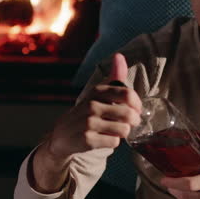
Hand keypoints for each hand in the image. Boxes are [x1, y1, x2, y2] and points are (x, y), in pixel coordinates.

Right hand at [31, 53, 140, 192]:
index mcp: (97, 91)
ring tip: (115, 130)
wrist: (62, 135)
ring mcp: (89, 123)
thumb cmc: (87, 112)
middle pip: (129, 114)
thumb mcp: (98, 93)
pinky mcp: (87, 140)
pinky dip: (113, 142)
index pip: (128, 94)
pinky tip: (104, 138)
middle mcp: (91, 106)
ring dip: (123, 132)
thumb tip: (119, 55)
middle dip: (134, 121)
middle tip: (129, 123)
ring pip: (124, 130)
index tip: (136, 109)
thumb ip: (114, 76)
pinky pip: (114, 142)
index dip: (137, 104)